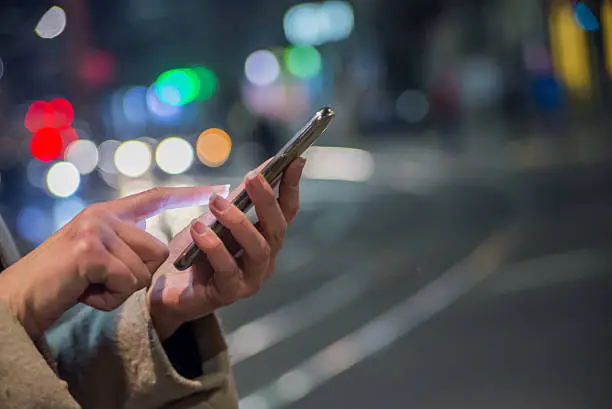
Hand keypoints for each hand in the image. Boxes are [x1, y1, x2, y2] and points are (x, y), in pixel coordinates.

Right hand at [0, 185, 227, 339]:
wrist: (19, 300)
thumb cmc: (63, 282)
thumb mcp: (97, 255)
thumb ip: (124, 244)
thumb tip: (158, 248)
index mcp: (108, 214)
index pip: (155, 197)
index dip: (187, 194)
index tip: (217, 188)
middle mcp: (104, 216)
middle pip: (158, 251)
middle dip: (136, 276)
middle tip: (100, 280)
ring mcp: (96, 230)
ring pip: (144, 270)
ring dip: (120, 290)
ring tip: (89, 286)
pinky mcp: (90, 251)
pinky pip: (126, 282)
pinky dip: (108, 298)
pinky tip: (85, 293)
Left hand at [147, 158, 305, 339]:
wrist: (166, 289)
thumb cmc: (195, 251)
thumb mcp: (216, 220)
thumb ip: (237, 200)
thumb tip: (259, 170)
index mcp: (265, 239)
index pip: (286, 211)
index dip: (292, 186)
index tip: (295, 159)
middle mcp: (264, 260)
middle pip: (277, 229)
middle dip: (267, 201)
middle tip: (252, 177)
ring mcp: (250, 279)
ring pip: (258, 249)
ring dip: (239, 223)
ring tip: (216, 203)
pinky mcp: (228, 294)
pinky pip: (228, 270)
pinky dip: (214, 247)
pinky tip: (199, 230)